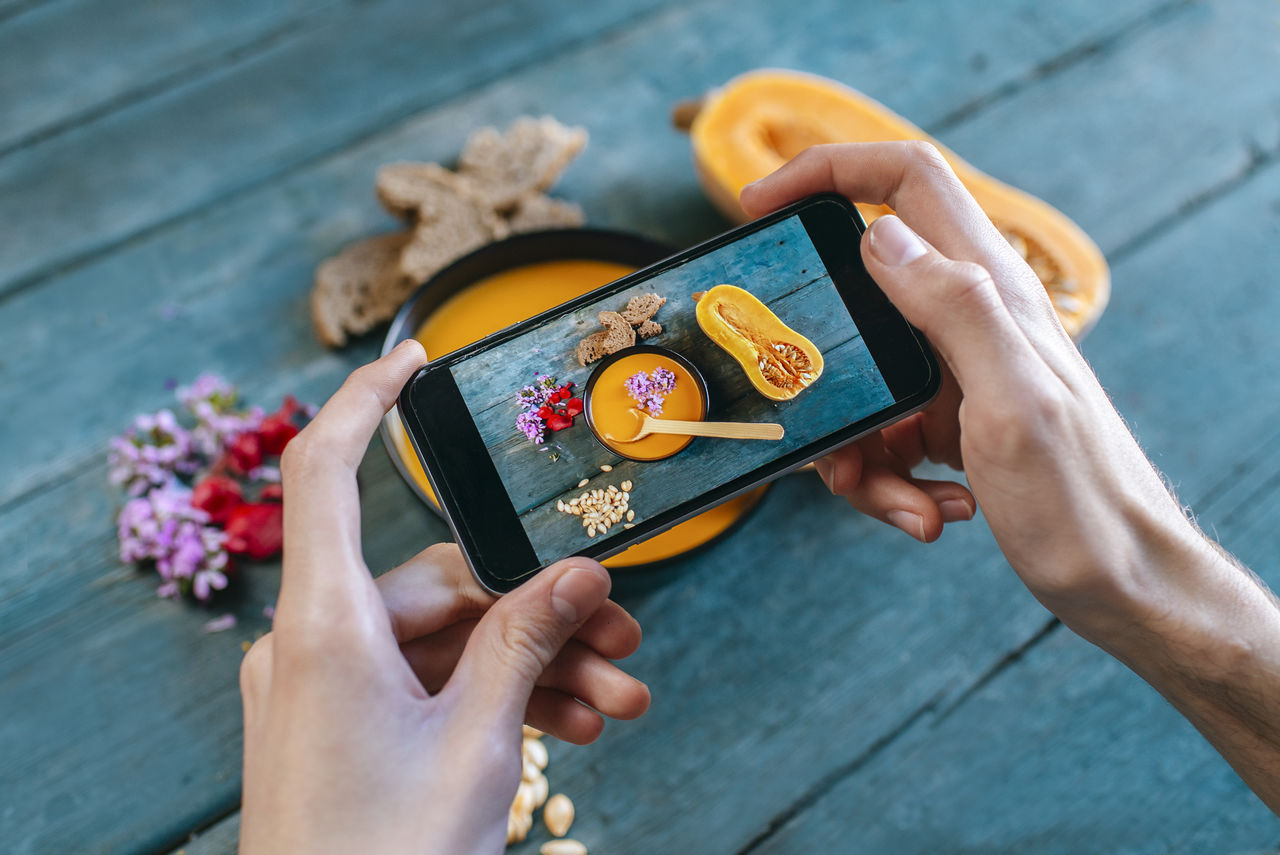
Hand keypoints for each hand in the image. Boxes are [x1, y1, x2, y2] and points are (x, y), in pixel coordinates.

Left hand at [238, 341, 650, 854]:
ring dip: (532, 667)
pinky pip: (427, 684)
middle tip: (627, 640)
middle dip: (541, 612)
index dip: (366, 401)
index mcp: (324, 628)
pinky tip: (572, 726)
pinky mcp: (341, 721)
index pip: (325, 473)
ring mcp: (325, 685)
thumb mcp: (478, 743)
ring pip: (447, 641)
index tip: (412, 357)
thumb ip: (528, 643)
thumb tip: (583, 571)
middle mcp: (314, 643)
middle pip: (441, 583)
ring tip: (618, 700)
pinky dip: (494, 699)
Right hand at [740, 142, 1200, 631]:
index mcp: (987, 291)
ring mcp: (957, 371)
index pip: (906, 181)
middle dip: (820, 364)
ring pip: (859, 379)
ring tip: (898, 500)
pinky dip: (886, 479)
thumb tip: (879, 236)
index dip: (829, 170)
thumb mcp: (1012, 403)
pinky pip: (881, 432)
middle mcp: (969, 319)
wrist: (1123, 580)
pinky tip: (931, 510)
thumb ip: (954, 308)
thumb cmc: (1082, 502)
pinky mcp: (950, 421)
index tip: (761, 205)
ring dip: (855, 447)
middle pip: (858, 295)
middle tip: (815, 420)